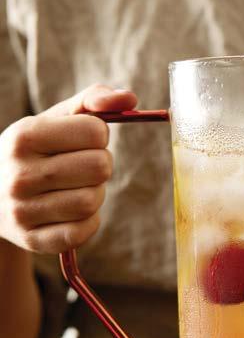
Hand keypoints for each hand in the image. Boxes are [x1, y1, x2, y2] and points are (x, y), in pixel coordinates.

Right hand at [0, 84, 136, 253]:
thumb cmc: (35, 151)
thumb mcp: (55, 119)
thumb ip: (93, 100)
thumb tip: (130, 97)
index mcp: (23, 136)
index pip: (95, 131)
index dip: (98, 134)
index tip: (83, 140)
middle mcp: (19, 174)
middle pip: (99, 167)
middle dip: (101, 164)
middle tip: (84, 166)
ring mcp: (22, 210)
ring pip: (92, 201)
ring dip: (94, 194)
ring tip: (74, 188)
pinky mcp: (32, 239)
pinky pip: (84, 230)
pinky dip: (88, 221)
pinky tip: (70, 211)